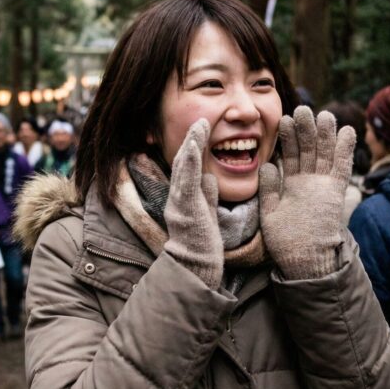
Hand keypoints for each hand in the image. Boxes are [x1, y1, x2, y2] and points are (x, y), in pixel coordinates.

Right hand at [162, 119, 222, 288]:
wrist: (196, 268)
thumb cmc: (202, 247)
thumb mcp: (207, 215)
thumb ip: (207, 197)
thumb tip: (211, 179)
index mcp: (185, 198)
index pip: (189, 168)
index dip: (194, 148)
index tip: (203, 130)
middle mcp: (178, 197)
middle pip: (182, 162)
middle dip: (191, 140)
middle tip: (201, 120)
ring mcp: (180, 202)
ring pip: (183, 168)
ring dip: (191, 144)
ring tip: (200, 124)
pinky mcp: (185, 208)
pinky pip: (186, 180)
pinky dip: (189, 161)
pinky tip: (194, 146)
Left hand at [259, 106, 355, 278]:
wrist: (304, 261)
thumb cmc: (284, 242)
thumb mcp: (270, 212)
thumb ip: (269, 189)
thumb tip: (267, 165)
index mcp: (292, 185)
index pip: (291, 156)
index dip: (289, 138)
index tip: (283, 119)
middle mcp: (309, 182)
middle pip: (309, 150)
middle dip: (306, 130)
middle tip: (302, 109)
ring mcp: (324, 186)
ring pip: (326, 154)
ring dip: (326, 134)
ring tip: (323, 114)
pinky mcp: (336, 193)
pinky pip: (342, 168)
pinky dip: (346, 151)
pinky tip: (348, 131)